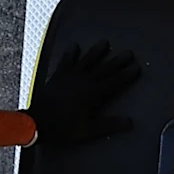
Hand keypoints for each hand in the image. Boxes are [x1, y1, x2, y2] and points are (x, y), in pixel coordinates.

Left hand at [27, 41, 145, 148]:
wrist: (37, 123)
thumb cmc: (62, 128)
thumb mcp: (88, 131)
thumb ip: (109, 125)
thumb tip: (128, 122)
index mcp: (92, 94)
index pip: (115, 81)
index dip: (126, 74)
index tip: (136, 68)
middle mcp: (83, 81)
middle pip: (104, 68)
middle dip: (118, 60)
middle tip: (128, 53)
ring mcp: (70, 77)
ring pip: (87, 60)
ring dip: (97, 51)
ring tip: (105, 43)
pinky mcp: (58, 76)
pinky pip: (66, 61)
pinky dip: (71, 53)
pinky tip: (75, 46)